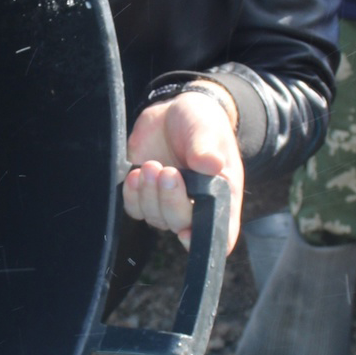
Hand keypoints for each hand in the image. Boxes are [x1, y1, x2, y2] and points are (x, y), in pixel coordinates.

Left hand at [124, 89, 244, 252]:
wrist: (175, 113)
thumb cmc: (202, 123)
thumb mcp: (208, 129)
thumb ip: (208, 148)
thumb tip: (210, 164)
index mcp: (222, 196)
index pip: (221, 232)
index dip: (204, 242)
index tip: (186, 234)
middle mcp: (196, 206)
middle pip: (182, 224)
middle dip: (171, 201)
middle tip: (167, 171)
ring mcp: (169, 203)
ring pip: (156, 218)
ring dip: (150, 194)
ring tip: (151, 165)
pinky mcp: (147, 196)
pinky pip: (135, 209)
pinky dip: (132, 195)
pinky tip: (135, 173)